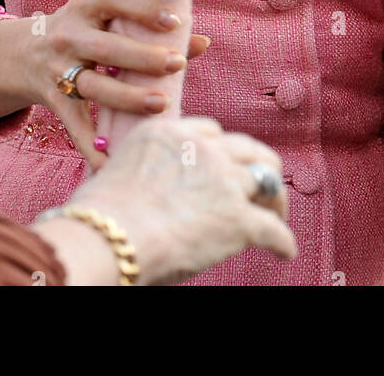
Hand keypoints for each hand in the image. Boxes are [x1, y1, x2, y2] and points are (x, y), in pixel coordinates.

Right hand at [23, 0, 208, 167]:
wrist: (25, 53)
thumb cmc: (86, 30)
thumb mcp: (107, 18)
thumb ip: (150, 28)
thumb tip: (202, 42)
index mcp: (85, 5)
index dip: (143, 8)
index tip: (174, 22)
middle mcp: (68, 34)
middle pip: (105, 46)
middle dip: (143, 57)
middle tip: (177, 64)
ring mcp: (57, 68)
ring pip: (93, 86)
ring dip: (128, 98)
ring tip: (162, 104)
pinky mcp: (53, 99)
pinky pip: (75, 125)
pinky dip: (93, 146)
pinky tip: (114, 160)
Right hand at [34, 116, 295, 284]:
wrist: (106, 237)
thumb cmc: (99, 216)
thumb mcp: (118, 168)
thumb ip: (143, 169)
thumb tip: (145, 188)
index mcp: (170, 131)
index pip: (210, 132)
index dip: (222, 152)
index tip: (224, 168)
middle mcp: (203, 148)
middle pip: (247, 148)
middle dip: (258, 166)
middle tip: (262, 188)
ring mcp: (224, 181)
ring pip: (268, 182)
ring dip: (275, 202)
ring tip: (277, 217)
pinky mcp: (238, 218)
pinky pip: (273, 229)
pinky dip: (282, 242)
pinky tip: (284, 253)